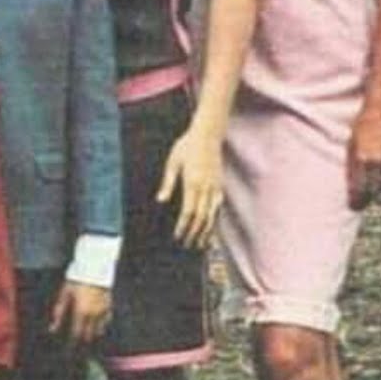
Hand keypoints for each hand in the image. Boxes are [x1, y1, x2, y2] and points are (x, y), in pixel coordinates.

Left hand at [49, 281, 110, 345]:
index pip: (77, 334)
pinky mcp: (109, 305)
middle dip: (83, 340)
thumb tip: (53, 329)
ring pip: (100, 330)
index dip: (72, 343)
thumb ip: (59, 313)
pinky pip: (107, 320)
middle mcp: (93, 315)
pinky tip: (98, 325)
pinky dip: (102, 325)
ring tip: (88, 337)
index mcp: (81, 313)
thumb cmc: (76, 280)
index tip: (69, 349)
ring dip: (93, 334)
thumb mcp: (64, 295)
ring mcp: (103, 311)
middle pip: (89, 334)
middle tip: (78, 345)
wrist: (94, 267)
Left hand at [156, 123, 222, 247]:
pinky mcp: (220, 184)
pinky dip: (214, 219)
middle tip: (187, 245)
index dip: (183, 227)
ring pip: (212, 215)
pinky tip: (210, 227)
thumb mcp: (173, 162)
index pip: (188, 212)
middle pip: (201, 217)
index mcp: (192, 182)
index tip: (178, 237)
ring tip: (200, 244)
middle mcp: (206, 187)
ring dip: (206, 231)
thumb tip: (161, 201)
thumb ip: (168, 183)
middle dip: (194, 233)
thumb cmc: (186, 146)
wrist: (208, 134)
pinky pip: (218, 207)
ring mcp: (215, 186)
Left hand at [347, 102, 380, 209]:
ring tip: (369, 198)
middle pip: (371, 187)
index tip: (352, 206)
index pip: (359, 185)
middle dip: (364, 199)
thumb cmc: (361, 120)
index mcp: (362, 157)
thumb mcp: (351, 139)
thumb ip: (351, 157)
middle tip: (358, 207)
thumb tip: (347, 174)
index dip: (356, 198)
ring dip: (375, 192)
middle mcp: (376, 159)